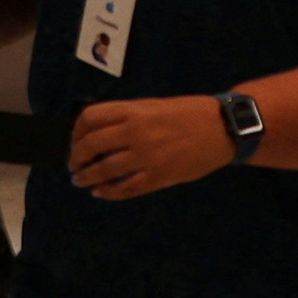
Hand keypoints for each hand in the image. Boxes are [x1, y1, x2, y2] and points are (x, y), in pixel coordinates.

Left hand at [64, 94, 232, 202]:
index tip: (75, 140)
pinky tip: (101, 192)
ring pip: (104, 170)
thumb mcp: (155, 105)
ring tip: (81, 180)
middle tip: (74, 164)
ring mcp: (146, 156)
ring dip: (87, 177)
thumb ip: (128, 116)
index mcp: (135, 110)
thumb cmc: (190, 113)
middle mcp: (136, 132)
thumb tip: (99, 131)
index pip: (91, 118)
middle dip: (76, 157)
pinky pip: (125, 188)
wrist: (223, 128)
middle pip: (91, 145)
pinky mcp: (158, 177)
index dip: (76, 131)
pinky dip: (108, 192)